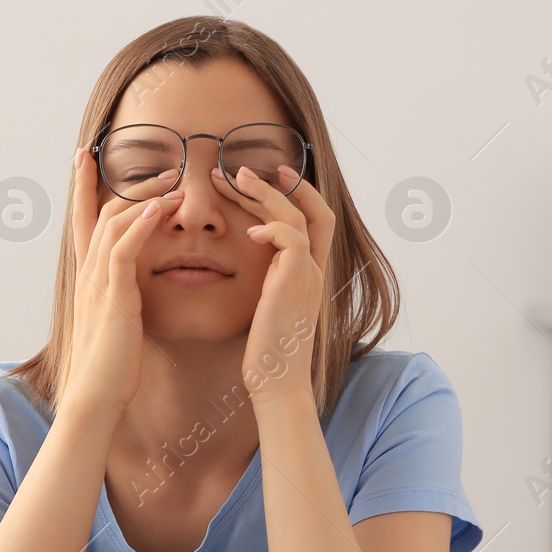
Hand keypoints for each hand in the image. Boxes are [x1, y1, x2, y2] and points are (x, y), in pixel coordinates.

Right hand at [59, 148, 181, 415]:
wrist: (97, 394)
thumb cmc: (112, 365)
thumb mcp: (116, 322)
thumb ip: (121, 297)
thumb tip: (132, 287)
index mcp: (89, 278)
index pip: (83, 222)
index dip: (82, 188)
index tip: (84, 158)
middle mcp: (88, 274)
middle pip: (100, 212)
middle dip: (121, 184)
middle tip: (151, 164)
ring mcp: (97, 282)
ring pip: (114, 223)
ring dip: (144, 196)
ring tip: (173, 179)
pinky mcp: (113, 296)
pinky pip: (123, 249)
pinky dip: (140, 225)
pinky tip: (159, 208)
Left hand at [210, 163, 333, 401]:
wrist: (277, 383)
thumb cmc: (266, 352)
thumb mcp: (267, 308)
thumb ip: (267, 281)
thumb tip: (248, 262)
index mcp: (309, 273)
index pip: (316, 218)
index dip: (297, 191)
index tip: (268, 174)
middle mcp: (314, 270)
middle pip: (309, 209)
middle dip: (275, 183)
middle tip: (239, 169)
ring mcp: (307, 276)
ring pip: (299, 217)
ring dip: (266, 194)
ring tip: (235, 180)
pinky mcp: (293, 284)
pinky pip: (292, 240)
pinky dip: (273, 228)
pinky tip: (250, 231)